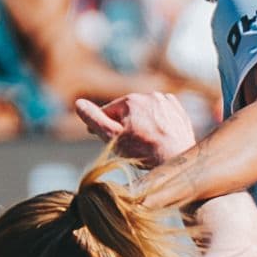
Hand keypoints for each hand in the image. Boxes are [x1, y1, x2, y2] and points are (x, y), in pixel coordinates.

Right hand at [75, 90, 197, 165]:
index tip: (101, 137)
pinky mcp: (178, 110)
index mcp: (130, 100)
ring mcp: (166, 102)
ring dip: (140, 123)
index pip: (107, 111)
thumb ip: (94, 119)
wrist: (178, 160)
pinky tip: (157, 138)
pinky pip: (160, 115)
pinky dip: (156, 123)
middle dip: (123, 124)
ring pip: (144, 112)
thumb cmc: (143, 152)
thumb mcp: (112, 137)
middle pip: (127, 111)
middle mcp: (149, 95)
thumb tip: (78, 103)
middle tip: (126, 145)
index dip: (102, 126)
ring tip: (143, 143)